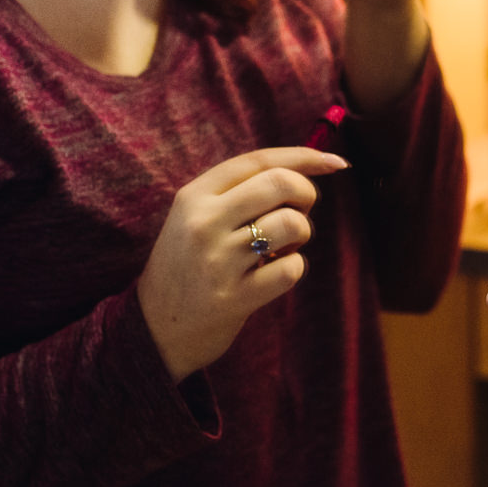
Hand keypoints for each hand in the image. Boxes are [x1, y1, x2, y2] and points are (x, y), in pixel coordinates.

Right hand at [137, 147, 350, 381]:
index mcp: (194, 196)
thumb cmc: (189, 265)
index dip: (302, 157)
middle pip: (281, 183)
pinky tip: (273, 274)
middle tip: (298, 213)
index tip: (333, 162)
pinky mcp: (233, 298)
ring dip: (300, 234)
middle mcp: (204, 223)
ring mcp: (217, 261)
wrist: (154, 329)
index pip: (258, 161)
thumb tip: (311, 163)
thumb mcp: (197, 217)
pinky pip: (292, 269)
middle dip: (306, 194)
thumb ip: (241, 191)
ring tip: (281, 247)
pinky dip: (294, 268)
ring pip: (292, 223)